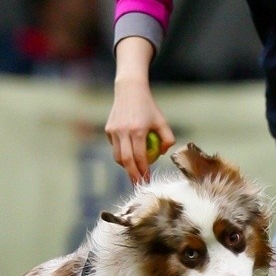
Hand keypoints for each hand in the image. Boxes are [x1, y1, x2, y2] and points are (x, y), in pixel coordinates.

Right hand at [105, 37, 174, 182]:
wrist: (130, 90)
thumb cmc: (149, 107)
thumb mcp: (162, 121)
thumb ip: (167, 139)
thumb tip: (162, 154)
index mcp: (138, 130)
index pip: (140, 157)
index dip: (144, 171)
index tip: (148, 179)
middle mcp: (124, 132)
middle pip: (126, 161)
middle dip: (132, 175)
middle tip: (138, 184)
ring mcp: (114, 131)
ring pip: (118, 156)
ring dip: (126, 166)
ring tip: (134, 172)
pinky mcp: (108, 129)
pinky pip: (115, 147)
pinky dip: (121, 153)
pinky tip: (129, 154)